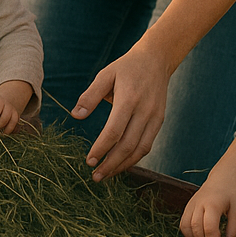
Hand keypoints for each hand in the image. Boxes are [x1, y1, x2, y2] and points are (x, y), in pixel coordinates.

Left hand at [72, 44, 169, 180]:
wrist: (156, 60)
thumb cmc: (126, 67)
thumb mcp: (105, 75)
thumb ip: (90, 96)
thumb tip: (75, 116)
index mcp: (128, 99)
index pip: (114, 131)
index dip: (102, 148)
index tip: (89, 161)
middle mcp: (144, 111)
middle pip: (128, 145)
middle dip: (111, 164)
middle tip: (96, 176)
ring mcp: (155, 117)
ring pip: (140, 149)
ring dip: (123, 165)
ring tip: (107, 174)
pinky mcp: (160, 121)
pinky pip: (147, 144)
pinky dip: (134, 157)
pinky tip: (121, 163)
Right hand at [179, 172, 235, 236]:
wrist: (222, 178)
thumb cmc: (232, 194)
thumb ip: (233, 229)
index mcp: (213, 204)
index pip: (209, 228)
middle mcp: (198, 204)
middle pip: (196, 229)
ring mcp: (191, 205)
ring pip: (185, 227)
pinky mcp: (187, 207)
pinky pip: (182, 224)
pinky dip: (189, 234)